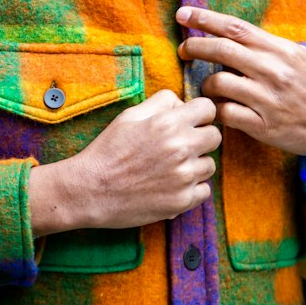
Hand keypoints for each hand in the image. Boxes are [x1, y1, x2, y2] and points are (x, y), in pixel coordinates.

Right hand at [28, 88, 220, 234]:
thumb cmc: (109, 149)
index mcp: (169, 123)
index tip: (190, 122)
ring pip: (209, 165)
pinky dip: (193, 189)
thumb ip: (162, 102)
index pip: (208, 109)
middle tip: (182, 145)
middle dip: (201, 138)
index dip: (199, 114)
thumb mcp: (131, 115)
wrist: (90, 190)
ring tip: (172, 167)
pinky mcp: (181, 202)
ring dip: (196, 165)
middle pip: (215, 137)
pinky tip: (173, 185)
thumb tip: (183, 104)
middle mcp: (181, 148)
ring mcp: (183, 177)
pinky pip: (205, 190)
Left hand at [176, 5, 305, 170]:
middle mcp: (272, 71)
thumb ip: (269, 48)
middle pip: (221, 50)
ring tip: (209, 87)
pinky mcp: (264, 127)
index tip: (184, 13)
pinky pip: (226, 114)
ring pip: (219, 82)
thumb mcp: (300, 58)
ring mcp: (267, 100)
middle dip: (195, 46)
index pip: (235, 27)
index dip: (205, 18)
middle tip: (183, 48)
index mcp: (280, 50)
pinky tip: (220, 109)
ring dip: (206, 84)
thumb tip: (235, 37)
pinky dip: (217, 110)